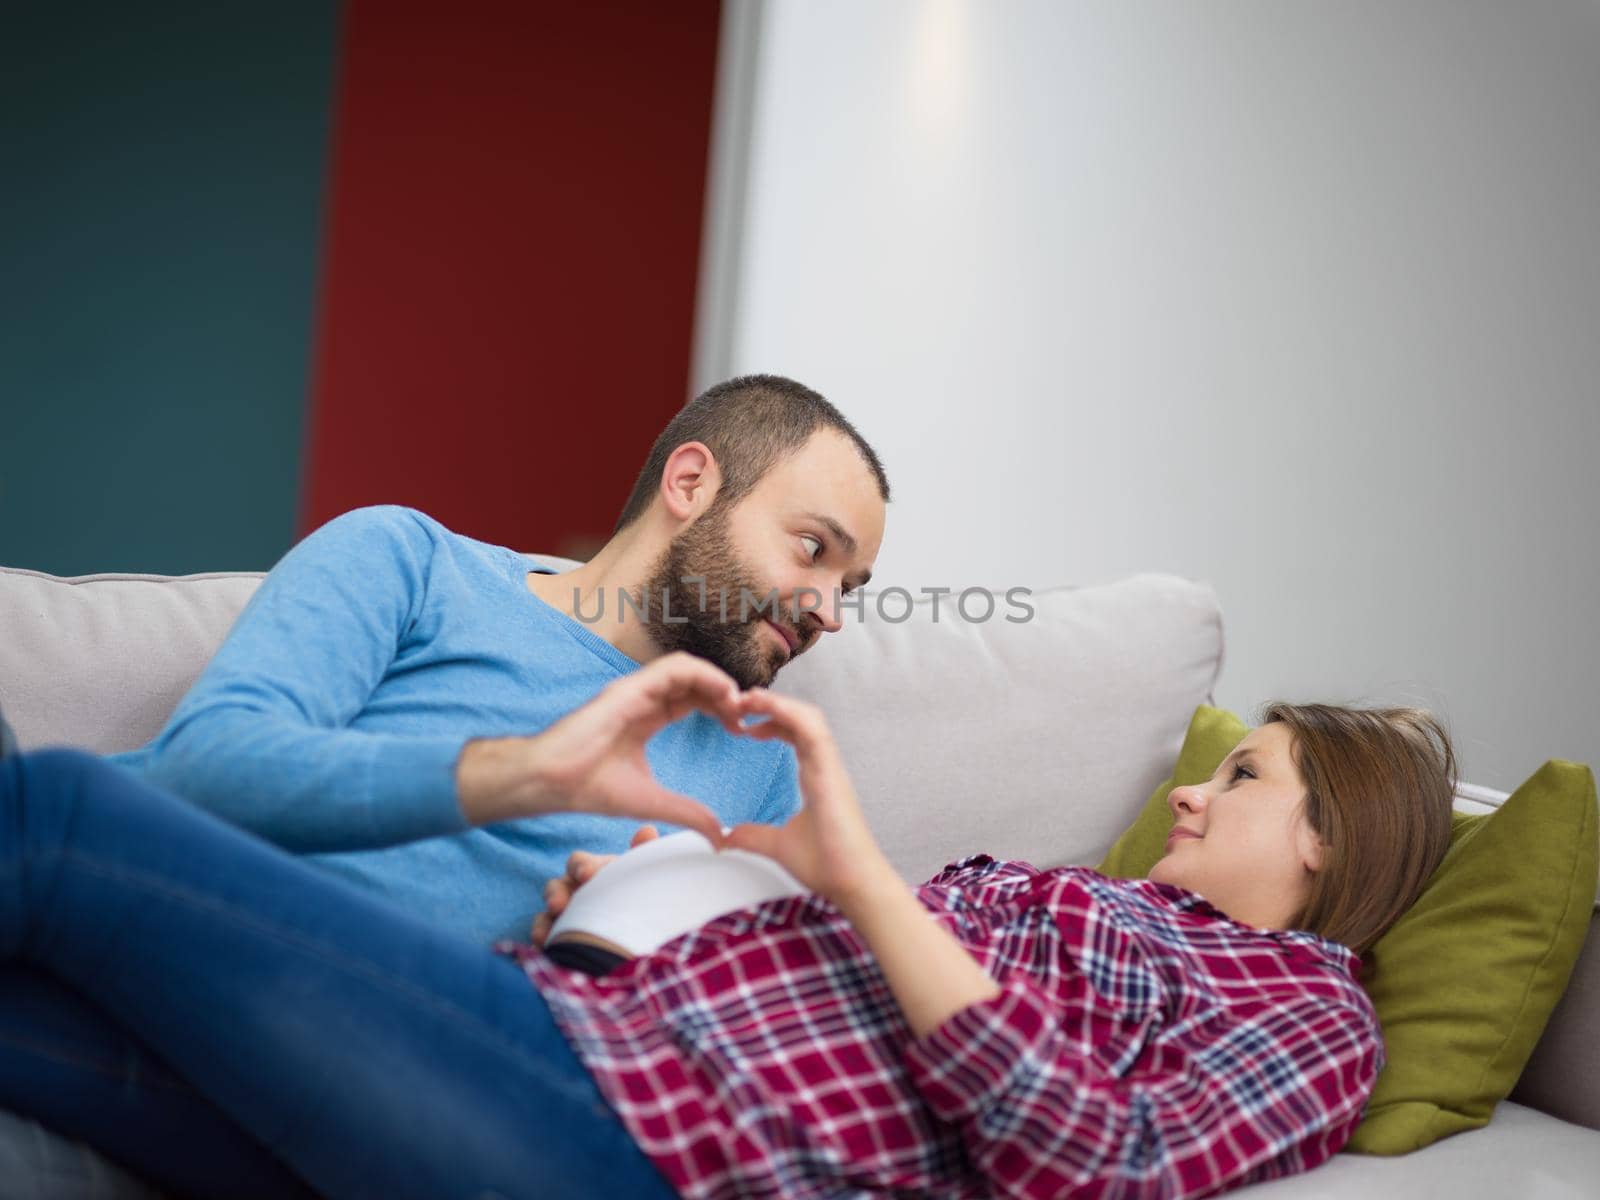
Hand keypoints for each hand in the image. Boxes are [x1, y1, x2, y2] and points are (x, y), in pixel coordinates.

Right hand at [456, 652, 742, 840]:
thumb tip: (720, 834)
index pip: (691, 700)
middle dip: (725, 693)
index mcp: (646, 719)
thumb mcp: (651, 802)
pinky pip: (673, 668)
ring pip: (687, 668)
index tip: (742, 729)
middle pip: (693, 681)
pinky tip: (723, 694)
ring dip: (718, 681)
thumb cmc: (587, 788)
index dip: (720, 709)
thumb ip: (687, 812)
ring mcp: (634, 691)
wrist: (550, 782)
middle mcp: (641, 699)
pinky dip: (704, 675)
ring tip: (739, 704)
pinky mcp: (628, 689)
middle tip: (748, 716)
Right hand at [530, 825, 659, 945]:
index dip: (581, 866)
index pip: (579, 862)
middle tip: (557, 905)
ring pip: (546, 915)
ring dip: (543, 922)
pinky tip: (544, 949)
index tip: (587, 875)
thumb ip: (642, 853)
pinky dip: (542, 943)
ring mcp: (564, 915)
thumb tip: (647, 830)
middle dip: (555, 895)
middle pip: (556, 887)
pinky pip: (546, 939)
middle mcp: (573, 890)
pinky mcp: (559, 938)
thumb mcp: (642, 874)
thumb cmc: (639, 892)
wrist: (643, 929)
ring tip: (544, 935)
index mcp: (593, 871)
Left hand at [722, 689, 896, 906]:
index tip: (741, 722)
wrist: (852, 882)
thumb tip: (726, 837)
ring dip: (778, 703)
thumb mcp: (777, 845)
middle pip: (800, 717)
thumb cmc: (826, 864)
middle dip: (771, 704)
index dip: (770, 721)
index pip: (794, 733)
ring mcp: (830, 766)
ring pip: (808, 716)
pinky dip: (788, 713)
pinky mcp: (831, 771)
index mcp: (815, 776)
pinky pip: (812, 729)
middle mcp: (824, 765)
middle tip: (737, 701)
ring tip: (747, 698)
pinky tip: (763, 710)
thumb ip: (753, 836)